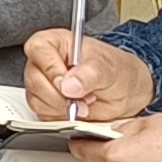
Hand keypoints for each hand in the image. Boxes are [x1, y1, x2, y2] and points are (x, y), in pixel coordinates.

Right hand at [26, 28, 155, 122]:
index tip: (66, 84)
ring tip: (85, 103)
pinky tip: (79, 111)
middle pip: (35, 79)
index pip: (38, 48)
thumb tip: (69, 85)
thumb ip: (89, 74)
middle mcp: (45, 63)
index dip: (50, 68)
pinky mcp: (46, 105)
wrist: (126, 93)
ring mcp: (44, 84)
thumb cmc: (117, 71)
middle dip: (58, 95)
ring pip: (37, 100)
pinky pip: (44, 115)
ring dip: (62, 108)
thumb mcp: (109, 68)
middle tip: (82, 98)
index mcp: (56, 43)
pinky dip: (62, 118)